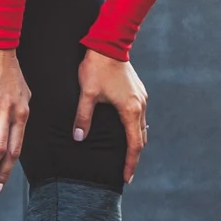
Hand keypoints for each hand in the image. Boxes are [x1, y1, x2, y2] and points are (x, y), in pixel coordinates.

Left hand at [73, 50, 148, 182]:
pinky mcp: (138, 91)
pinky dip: (135, 129)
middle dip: (134, 157)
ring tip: (128, 156)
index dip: (130, 163)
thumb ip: (83, 117)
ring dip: (136, 142)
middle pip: (140, 138)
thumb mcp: (87, 94)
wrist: (109, 43)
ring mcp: (141, 98)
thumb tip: (79, 138)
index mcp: (129, 110)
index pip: (133, 144)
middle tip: (127, 172)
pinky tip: (127, 131)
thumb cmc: (97, 68)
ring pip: (141, 127)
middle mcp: (139, 105)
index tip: (127, 177)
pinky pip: (139, 116)